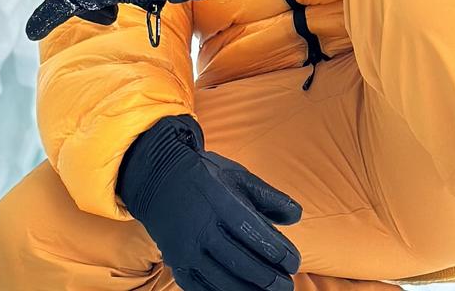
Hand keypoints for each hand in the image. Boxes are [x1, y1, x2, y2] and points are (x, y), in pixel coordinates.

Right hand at [118, 115, 302, 290]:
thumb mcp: (237, 176)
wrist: (156, 177)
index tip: (293, 262)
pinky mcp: (175, 261)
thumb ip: (268, 196)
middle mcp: (200, 227)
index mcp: (218, 202)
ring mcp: (185, 248)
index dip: (277, 252)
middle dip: (269, 279)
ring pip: (222, 280)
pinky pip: (200, 287)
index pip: (253, 234)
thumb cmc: (204, 176)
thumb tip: (297, 216)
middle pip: (241, 262)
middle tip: (287, 285)